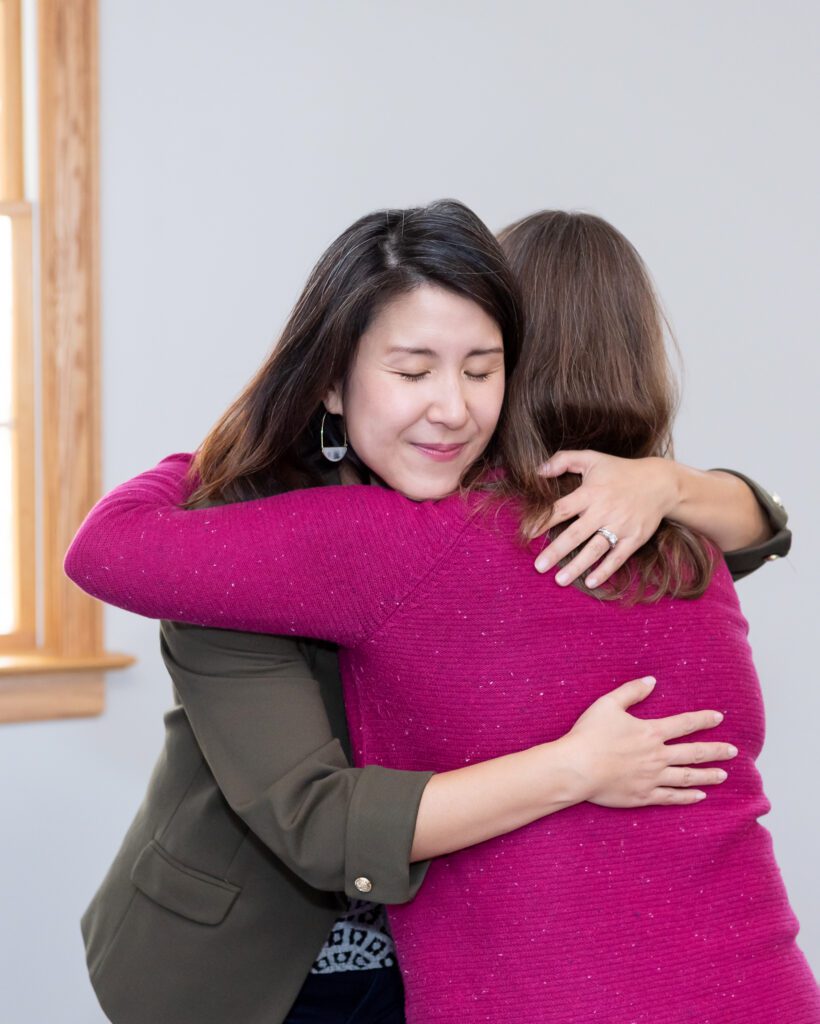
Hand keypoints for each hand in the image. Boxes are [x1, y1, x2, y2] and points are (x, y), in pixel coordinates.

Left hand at [532, 450, 679, 587]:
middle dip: (556, 551)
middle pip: (576, 534)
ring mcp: (620, 526)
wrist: (660, 483)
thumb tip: (538, 471)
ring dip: (577, 566)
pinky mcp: (634, 538)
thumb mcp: (592, 458)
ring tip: (559, 580)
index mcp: (590, 492)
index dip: (543, 521)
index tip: (527, 533)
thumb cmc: (620, 471)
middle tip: (539, 567)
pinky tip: (591, 582)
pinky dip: (605, 571)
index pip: (562, 509)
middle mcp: (604, 511)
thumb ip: (563, 460)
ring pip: (595, 549)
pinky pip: (618, 557)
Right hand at [558, 676, 737, 807]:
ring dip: (708, 775)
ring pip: (688, 777)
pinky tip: (700, 796)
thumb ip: (632, 691)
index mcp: (650, 732)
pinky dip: (688, 797)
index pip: (685, 724)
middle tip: (733, 751)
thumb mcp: (608, 704)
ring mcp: (652, 778)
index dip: (703, 719)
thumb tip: (651, 680)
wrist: (577, 768)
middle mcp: (657, 756)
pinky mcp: (644, 795)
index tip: (719, 718)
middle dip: (716, 751)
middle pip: (694, 753)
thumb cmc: (589, 734)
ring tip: (723, 775)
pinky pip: (672, 797)